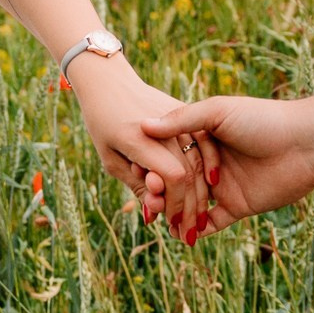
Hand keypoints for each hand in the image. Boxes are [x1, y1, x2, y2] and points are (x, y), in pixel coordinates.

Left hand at [68, 60, 220, 237]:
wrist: (107, 79)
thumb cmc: (102, 122)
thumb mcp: (109, 157)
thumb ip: (133, 184)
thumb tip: (154, 214)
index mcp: (138, 138)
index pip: (170, 177)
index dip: (175, 203)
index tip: (171, 222)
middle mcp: (161, 126)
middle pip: (189, 172)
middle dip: (191, 208)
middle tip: (189, 233)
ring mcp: (177, 116)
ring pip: (200, 160)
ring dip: (202, 193)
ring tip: (200, 219)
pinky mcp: (186, 111)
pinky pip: (204, 143)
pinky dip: (210, 166)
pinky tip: (211, 187)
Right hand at [140, 95, 313, 238]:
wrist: (304, 144)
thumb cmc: (262, 119)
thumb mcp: (218, 112)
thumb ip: (182, 120)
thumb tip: (143, 125)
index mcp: (204, 137)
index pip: (171, 154)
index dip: (154, 165)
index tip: (136, 174)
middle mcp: (211, 162)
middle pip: (179, 182)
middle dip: (162, 194)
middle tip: (146, 205)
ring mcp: (224, 186)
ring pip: (192, 203)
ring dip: (176, 214)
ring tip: (158, 223)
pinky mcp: (238, 206)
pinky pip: (213, 222)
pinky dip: (197, 230)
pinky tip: (180, 235)